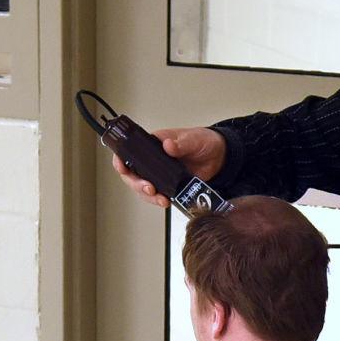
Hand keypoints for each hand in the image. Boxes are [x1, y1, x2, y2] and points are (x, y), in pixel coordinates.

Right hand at [110, 126, 226, 207]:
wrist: (218, 157)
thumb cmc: (203, 142)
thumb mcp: (194, 139)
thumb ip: (181, 142)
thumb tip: (168, 144)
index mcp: (153, 144)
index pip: (129, 151)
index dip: (121, 160)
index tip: (122, 167)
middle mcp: (152, 160)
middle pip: (133, 174)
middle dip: (137, 184)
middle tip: (149, 188)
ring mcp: (159, 174)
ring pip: (143, 188)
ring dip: (148, 196)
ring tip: (160, 199)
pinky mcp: (168, 185)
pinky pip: (157, 195)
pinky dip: (159, 200)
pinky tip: (166, 201)